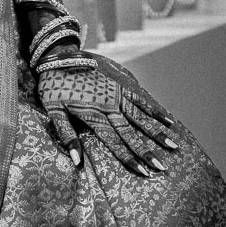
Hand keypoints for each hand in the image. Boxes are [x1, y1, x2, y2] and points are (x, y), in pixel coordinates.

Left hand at [35, 51, 179, 174]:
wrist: (56, 55)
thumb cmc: (52, 86)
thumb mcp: (52, 111)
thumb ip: (67, 135)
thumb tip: (77, 162)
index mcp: (93, 114)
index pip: (114, 141)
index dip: (128, 157)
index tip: (143, 172)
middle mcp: (108, 105)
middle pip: (130, 132)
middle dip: (146, 150)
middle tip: (162, 167)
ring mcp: (115, 94)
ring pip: (139, 116)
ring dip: (156, 132)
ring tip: (172, 145)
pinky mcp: (118, 83)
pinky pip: (139, 97)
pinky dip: (153, 109)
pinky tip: (168, 119)